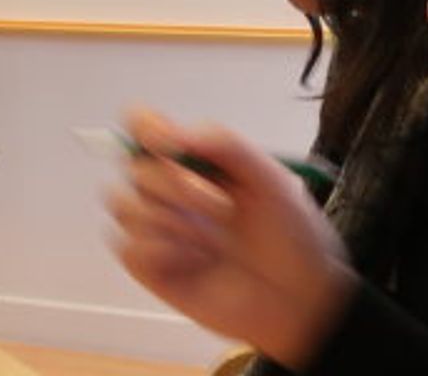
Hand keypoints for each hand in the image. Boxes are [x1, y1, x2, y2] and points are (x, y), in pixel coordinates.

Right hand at [106, 108, 355, 366]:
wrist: (303, 301)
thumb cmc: (293, 239)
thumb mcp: (272, 180)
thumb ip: (226, 145)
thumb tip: (177, 133)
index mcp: (192, 162)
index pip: (143, 125)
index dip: (144, 127)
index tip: (168, 143)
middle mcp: (167, 191)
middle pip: (134, 168)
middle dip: (178, 186)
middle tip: (222, 208)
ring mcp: (156, 228)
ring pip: (124, 205)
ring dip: (172, 222)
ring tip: (212, 243)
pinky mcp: (150, 266)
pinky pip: (128, 247)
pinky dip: (162, 252)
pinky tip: (196, 263)